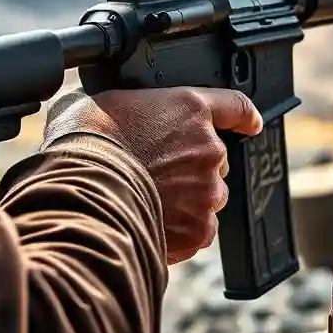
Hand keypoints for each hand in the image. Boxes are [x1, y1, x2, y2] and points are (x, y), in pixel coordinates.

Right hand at [43, 87, 262, 263]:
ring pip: (206, 197)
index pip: (234, 106)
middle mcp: (208, 147)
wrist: (81, 192)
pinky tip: (150, 223)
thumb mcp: (101, 101)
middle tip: (155, 174)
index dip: (244, 116)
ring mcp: (207, 190)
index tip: (251, 124)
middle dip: (190, 168)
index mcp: (189, 109)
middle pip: (215, 161)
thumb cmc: (83, 143)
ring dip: (186, 200)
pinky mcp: (199, 227)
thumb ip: (127, 107)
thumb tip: (109, 113)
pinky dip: (179, 231)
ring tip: (147, 201)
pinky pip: (198, 230)